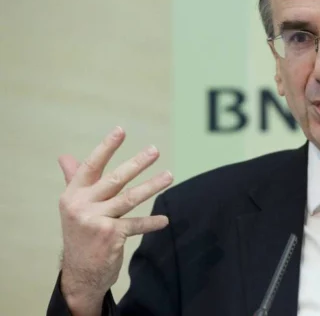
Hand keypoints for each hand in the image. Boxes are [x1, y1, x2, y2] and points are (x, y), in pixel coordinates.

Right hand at [57, 126, 173, 315]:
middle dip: (137, 163)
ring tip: (170, 175)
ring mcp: (95, 221)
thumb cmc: (81, 234)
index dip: (106, 147)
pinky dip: (151, 222)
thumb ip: (73, 181)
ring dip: (152, 186)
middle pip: (114, 179)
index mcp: (72, 195)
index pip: (90, 166)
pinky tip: (164, 220)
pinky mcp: (110, 236)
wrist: (79, 274)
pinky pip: (136, 224)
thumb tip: (64, 157)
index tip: (121, 130)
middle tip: (155, 150)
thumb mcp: (74, 207)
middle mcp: (81, 206)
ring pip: (129, 198)